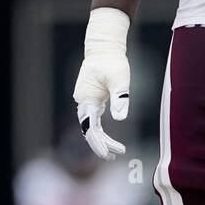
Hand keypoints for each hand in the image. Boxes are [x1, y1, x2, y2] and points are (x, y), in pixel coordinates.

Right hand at [73, 7, 130, 159]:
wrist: (104, 49)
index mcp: (87, 98)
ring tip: (116, 151)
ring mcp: (86, 101)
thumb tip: (120, 118)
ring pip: (91, 126)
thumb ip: (120, 97)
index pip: (90, 126)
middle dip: (101, 144)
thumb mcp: (119, 79)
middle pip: (89, 129)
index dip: (97, 142)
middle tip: (115, 155)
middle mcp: (84, 102)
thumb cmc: (112, 62)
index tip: (107, 153)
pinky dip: (101, 131)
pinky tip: (109, 141)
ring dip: (102, 139)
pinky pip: (94, 120)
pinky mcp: (92, 100)